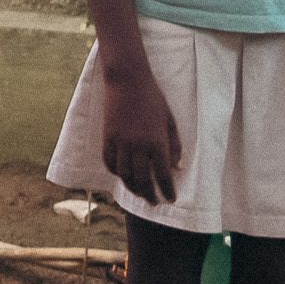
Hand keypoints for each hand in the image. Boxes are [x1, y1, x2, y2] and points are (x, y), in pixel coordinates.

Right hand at [101, 68, 181, 203]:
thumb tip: (177, 168)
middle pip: (142, 180)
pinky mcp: (107, 136)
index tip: (170, 199)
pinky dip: (115, 172)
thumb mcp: (170, 121)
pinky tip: (122, 176)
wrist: (127, 80)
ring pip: (124, 174)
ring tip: (139, 193)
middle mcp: (138, 145)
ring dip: (132, 188)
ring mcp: (120, 141)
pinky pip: (109, 161)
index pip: (163, 175)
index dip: (167, 191)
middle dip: (149, 195)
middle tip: (154, 203)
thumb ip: (174, 146)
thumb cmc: (153, 99)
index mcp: (157, 141)